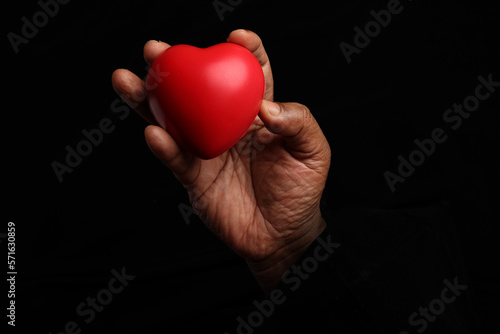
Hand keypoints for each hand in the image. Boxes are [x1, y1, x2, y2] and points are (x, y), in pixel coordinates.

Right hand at [111, 29, 330, 291]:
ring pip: (173, 118)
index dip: (243, 49)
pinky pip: (176, 158)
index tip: (236, 37)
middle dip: (176, 66)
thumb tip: (265, 107)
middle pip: (197, 88)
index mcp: (256, 112)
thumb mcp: (313, 151)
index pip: (248, 72)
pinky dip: (164, 147)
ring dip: (148, 100)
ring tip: (127, 79)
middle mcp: (226, 124)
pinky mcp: (194, 175)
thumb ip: (298, 121)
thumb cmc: (300, 191)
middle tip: (157, 51)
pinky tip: (154, 133)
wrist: (281, 236)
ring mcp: (206, 148)